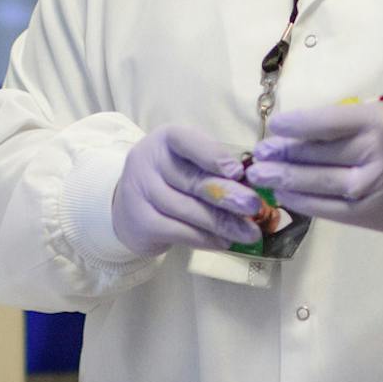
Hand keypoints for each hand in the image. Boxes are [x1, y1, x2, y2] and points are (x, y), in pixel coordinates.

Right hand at [110, 124, 263, 257]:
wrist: (129, 207)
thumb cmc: (171, 179)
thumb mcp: (188, 161)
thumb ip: (214, 167)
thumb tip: (252, 185)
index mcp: (165, 139)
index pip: (187, 141)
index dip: (213, 156)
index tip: (237, 172)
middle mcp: (147, 161)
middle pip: (191, 180)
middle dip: (227, 195)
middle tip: (253, 207)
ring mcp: (139, 192)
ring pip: (188, 210)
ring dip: (223, 223)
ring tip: (249, 233)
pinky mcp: (141, 221)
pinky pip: (179, 232)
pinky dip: (205, 238)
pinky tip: (225, 242)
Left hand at [248, 103, 382, 231]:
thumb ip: (349, 123)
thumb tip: (302, 132)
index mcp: (375, 123)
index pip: (324, 123)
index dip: (295, 124)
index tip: (275, 125)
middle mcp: (371, 155)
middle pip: (315, 154)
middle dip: (282, 153)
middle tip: (259, 154)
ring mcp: (369, 187)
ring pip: (317, 182)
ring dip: (285, 178)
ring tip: (263, 175)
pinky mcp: (370, 215)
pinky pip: (328, 209)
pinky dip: (303, 202)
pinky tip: (286, 196)